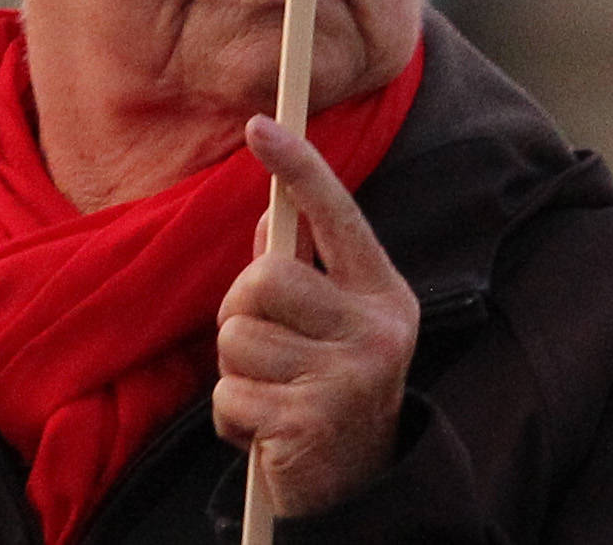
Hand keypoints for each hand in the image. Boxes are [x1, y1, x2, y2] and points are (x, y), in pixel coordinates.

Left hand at [213, 116, 419, 519]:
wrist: (358, 488)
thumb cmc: (329, 387)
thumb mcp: (331, 323)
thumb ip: (303, 270)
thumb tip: (269, 211)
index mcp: (383, 294)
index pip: (338, 215)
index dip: (297, 166)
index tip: (258, 124)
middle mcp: (378, 330)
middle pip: (264, 279)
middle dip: (240, 310)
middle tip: (262, 348)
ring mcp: (349, 378)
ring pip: (237, 337)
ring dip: (235, 370)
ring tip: (269, 394)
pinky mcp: (311, 423)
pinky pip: (229, 394)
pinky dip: (231, 417)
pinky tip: (265, 433)